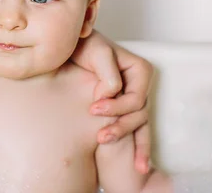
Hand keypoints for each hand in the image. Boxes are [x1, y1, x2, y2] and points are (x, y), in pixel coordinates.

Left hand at [71, 30, 153, 173]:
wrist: (71, 47)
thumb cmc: (84, 45)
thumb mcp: (97, 52)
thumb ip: (108, 73)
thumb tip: (113, 94)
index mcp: (140, 71)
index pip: (136, 99)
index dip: (118, 107)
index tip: (94, 108)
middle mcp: (140, 86)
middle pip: (138, 115)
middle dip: (121, 127)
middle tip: (99, 135)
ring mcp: (133, 98)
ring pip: (137, 125)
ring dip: (124, 137)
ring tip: (102, 143)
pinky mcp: (123, 108)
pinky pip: (135, 129)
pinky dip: (138, 147)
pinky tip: (140, 167)